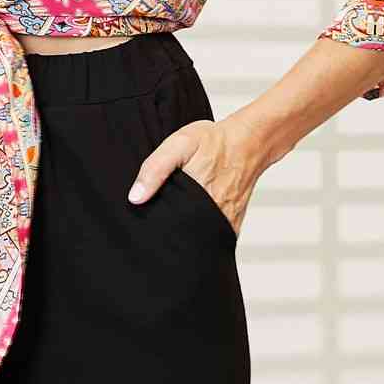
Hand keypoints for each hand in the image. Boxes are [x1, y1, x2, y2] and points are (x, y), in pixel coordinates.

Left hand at [127, 116, 263, 238]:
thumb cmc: (213, 141)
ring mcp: (224, 223)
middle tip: (158, 223)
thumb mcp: (179, 144)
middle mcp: (211, 214)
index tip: (144, 223)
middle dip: (166, 235)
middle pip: (180, 238)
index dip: (151, 227)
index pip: (165, 226)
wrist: (248, 142)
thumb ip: (155, 169)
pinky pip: (212, 239)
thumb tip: (135, 198)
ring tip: (174, 223)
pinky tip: (191, 223)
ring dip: (184, 236)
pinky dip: (200, 236)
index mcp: (194, 196)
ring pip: (196, 241)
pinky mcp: (232, 226)